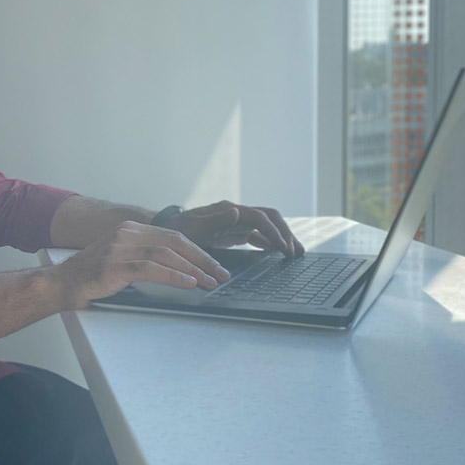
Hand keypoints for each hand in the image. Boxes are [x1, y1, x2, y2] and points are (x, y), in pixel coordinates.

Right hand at [56, 221, 230, 308]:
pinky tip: (188, 283)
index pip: (174, 236)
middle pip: (175, 242)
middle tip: (221, 274)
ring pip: (167, 254)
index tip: (215, 265)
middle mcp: (127, 233)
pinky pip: (151, 269)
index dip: (198, 251)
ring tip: (209, 282)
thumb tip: (181, 269)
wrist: (61, 283)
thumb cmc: (93, 275)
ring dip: (193, 269)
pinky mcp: (115, 265)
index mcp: (131, 228)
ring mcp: (120, 248)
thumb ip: (146, 257)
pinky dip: (173, 276)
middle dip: (202, 259)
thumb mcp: (122, 258)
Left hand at [167, 200, 304, 256]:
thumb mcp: (195, 228)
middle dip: (285, 233)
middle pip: (269, 218)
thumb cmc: (179, 230)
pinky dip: (269, 242)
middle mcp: (235, 213)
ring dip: (281, 237)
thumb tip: (237, 211)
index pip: (260, 218)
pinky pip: (256, 235)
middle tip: (296, 252)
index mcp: (228, 210)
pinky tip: (276, 252)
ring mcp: (235, 221)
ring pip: (266, 226)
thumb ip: (216, 221)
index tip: (284, 248)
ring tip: (294, 253)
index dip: (274, 232)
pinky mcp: (233, 231)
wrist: (167, 230)